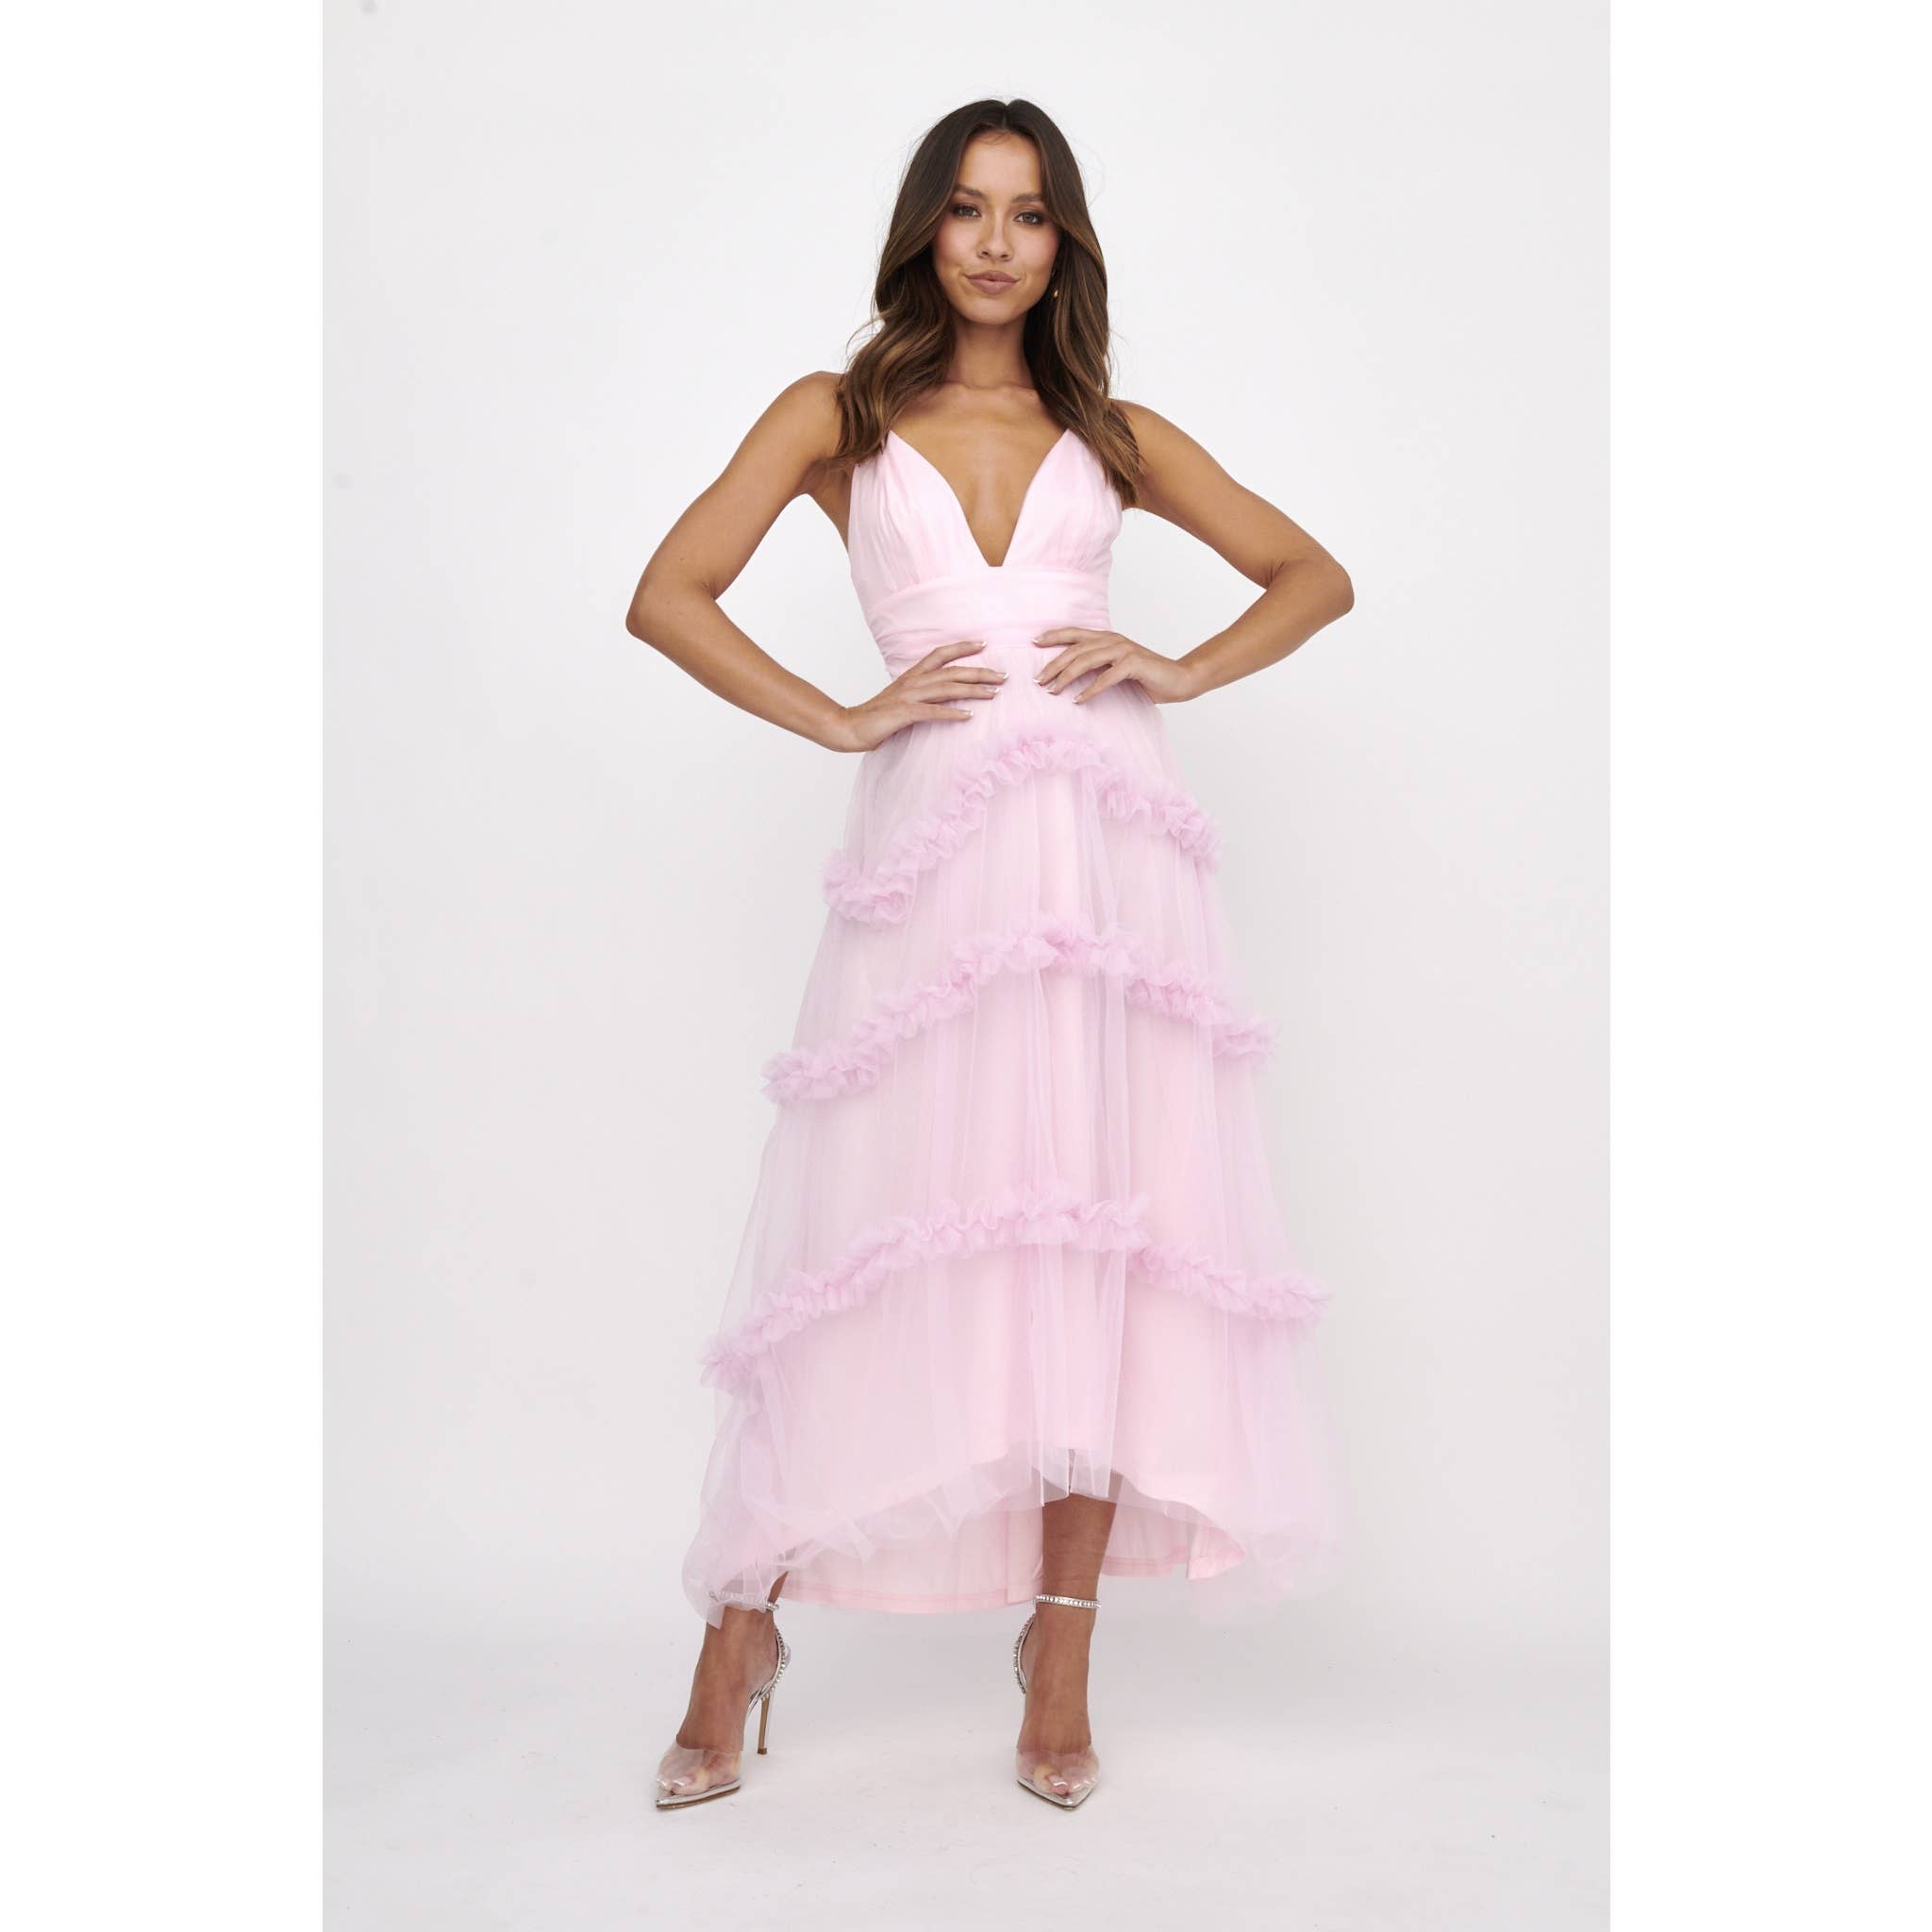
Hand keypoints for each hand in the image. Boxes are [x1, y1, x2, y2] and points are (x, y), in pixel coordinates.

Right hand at [826, 641, 1005, 751]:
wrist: (849, 727)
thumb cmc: (877, 717)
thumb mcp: (902, 700)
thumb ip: (921, 695)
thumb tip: (943, 697)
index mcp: (911, 676)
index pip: (940, 654)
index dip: (962, 647)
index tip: (984, 644)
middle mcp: (912, 682)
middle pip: (951, 671)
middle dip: (979, 672)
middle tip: (1003, 676)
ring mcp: (908, 697)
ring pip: (946, 689)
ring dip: (972, 690)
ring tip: (994, 694)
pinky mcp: (904, 714)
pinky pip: (933, 712)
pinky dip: (952, 713)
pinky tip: (969, 717)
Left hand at [1031, 628, 1199, 704]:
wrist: (1179, 680)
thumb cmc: (1146, 677)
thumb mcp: (1117, 670)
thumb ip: (1098, 668)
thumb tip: (1069, 678)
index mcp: (1108, 638)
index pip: (1076, 633)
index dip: (1055, 635)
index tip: (1034, 642)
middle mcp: (1113, 640)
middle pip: (1076, 649)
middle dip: (1054, 664)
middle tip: (1038, 680)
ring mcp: (1124, 651)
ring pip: (1087, 660)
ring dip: (1067, 676)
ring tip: (1053, 690)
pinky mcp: (1133, 665)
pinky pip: (1106, 677)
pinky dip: (1090, 690)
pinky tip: (1078, 700)